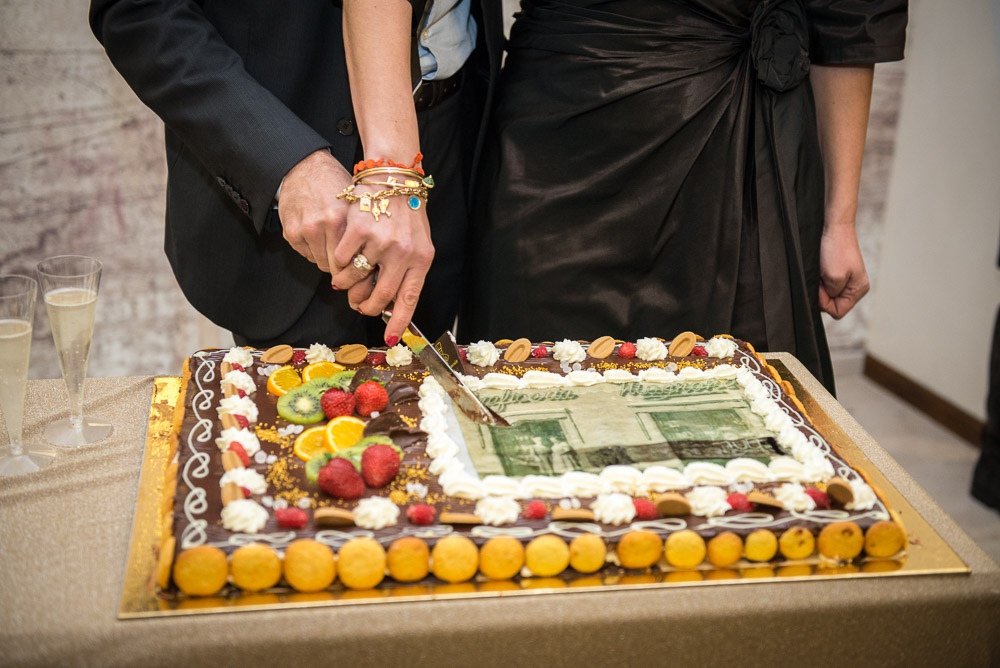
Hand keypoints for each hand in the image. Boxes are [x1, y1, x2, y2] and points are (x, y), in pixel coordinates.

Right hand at [277, 149, 352, 272]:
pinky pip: (306, 254)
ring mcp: (304, 230)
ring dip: (327, 259)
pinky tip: (319, 238)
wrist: (304, 166)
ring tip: (333, 246)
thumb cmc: (334, 183)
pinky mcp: (290, 232)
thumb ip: (359, 230)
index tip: (361, 268)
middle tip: (349, 263)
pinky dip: (313, 251)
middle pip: (335, 266)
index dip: (357, 267)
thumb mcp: (354, 202)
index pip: (351, 260)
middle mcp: (321, 225)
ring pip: (320, 262)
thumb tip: (370, 259)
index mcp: (341, 218)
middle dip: (342, 268)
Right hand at [330, 188, 434, 345]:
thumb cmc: (407, 213)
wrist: (395, 177)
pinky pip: (342, 259)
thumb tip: (392, 304)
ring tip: (346, 281)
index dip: (398, 322)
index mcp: (421, 259)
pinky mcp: (359, 229)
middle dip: (367, 306)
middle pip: (380, 295)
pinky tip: (341, 260)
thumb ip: (409, 271)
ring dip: (347, 285)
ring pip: (356, 279)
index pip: (409, 299)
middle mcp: (403, 252)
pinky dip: (339, 265)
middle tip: (359, 305)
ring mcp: (380, 241)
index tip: (388, 338)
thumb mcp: (419, 243)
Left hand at [818, 223, 869, 318]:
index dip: (824, 303)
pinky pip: (825, 284)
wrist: (834, 226)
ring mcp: (847, 279)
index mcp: (859, 290)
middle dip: (822, 294)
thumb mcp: (834, 278)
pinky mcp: (838, 272)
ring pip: (827, 294)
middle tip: (821, 277)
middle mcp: (855, 287)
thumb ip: (831, 296)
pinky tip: (821, 268)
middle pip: (832, 304)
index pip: (838, 312)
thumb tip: (825, 302)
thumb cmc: (836, 249)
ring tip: (822, 270)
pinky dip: (819, 279)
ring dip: (820, 286)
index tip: (822, 287)